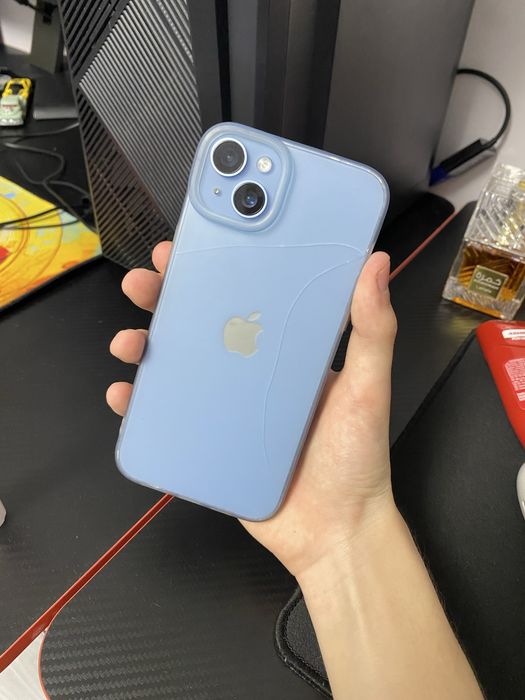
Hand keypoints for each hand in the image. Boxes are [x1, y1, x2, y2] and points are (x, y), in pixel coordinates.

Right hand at [107, 242, 397, 579]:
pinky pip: (169, 419)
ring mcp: (226, 409)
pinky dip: (141, 405)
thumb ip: (373, 330)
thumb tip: (376, 264)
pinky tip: (124, 395)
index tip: (189, 248)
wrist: (335, 533)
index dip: (215, 271)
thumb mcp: (368, 389)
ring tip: (127, 342)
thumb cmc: (356, 459)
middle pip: (201, 327)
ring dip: (145, 349)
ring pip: (177, 369)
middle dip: (165, 301)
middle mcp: (252, 375)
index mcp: (286, 353)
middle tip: (142, 284)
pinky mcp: (208, 443)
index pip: (246, 298)